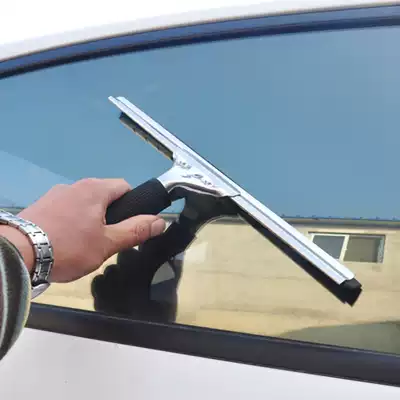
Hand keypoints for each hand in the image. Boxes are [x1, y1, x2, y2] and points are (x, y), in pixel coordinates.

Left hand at [0, 178, 165, 282]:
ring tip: (83, 244)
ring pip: (84, 203)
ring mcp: (55, 194)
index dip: (132, 205)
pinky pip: (66, 209)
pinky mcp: (41, 205)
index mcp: (95, 189)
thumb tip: (161, 221)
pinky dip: (71, 221)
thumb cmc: (68, 247)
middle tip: (107, 239)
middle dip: (111, 214)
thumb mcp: (107, 243)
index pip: (125, 187)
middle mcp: (75, 185)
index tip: (128, 225)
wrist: (18, 253)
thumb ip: (136, 231)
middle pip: (104, 195)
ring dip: (90, 218)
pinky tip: (64, 241)